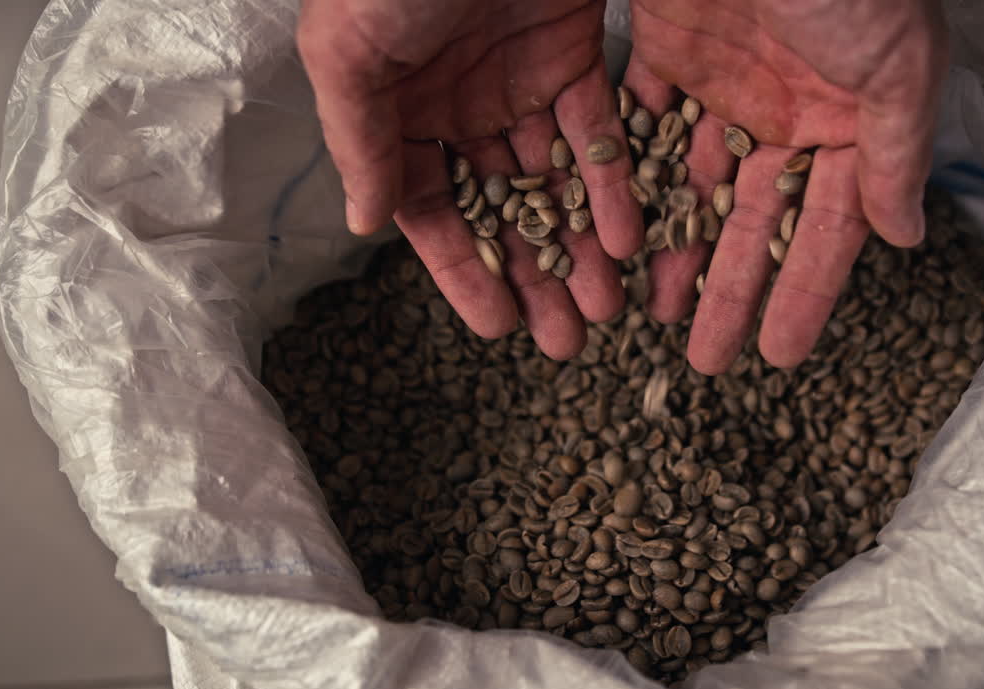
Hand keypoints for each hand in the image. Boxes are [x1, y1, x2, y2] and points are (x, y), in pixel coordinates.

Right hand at [298, 0, 643, 358]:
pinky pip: (599, 130)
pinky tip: (633, 237)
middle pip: (503, 209)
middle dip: (536, 276)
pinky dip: (615, 181)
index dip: (464, 271)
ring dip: (583, 245)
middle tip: (569, 342)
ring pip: (555, 181)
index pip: (433, 210)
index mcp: (399, 110)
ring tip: (610, 310)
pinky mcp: (575, 51)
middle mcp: (460, 105)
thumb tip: (367, 225)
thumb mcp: (350, 52)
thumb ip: (360, 139)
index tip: (497, 329)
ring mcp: (520, 80)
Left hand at [624, 0, 947, 372]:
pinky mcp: (667, 51)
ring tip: (653, 313)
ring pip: (691, 186)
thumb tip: (906, 237)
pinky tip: (613, 235)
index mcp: (845, 118)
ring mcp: (723, 83)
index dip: (802, 294)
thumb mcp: (895, 65)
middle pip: (750, 219)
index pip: (823, 226)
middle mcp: (784, 109)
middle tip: (703, 360)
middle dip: (728, 290)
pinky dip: (628, 179)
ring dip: (674, 249)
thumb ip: (897, 153)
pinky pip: (643, 129)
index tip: (777, 356)